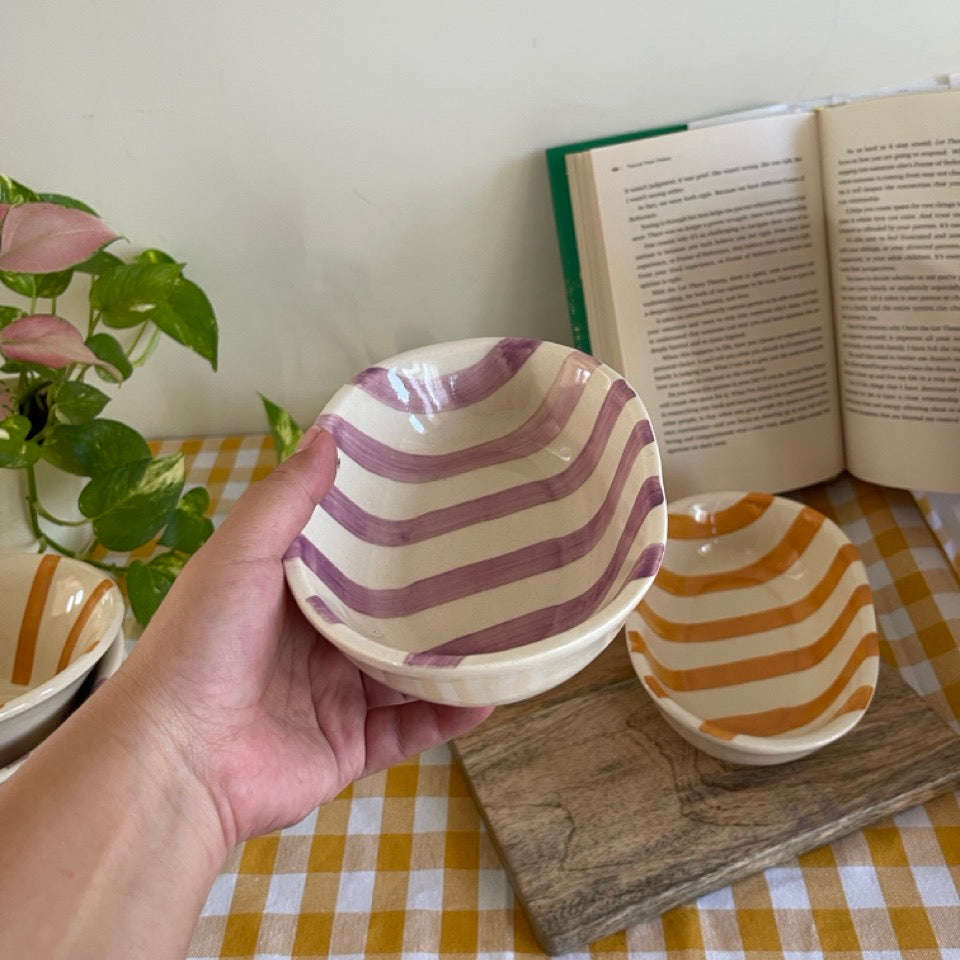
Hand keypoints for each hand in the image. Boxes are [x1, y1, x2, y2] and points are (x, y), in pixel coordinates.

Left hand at [119, 426, 492, 849]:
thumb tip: (330, 432)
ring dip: (448, 656)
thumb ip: (287, 499)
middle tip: (490, 563)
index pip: (350, 560)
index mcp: (287, 597)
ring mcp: (333, 699)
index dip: (389, 532)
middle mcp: (313, 645)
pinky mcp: (349, 748)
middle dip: (431, 597)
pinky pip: (410, 729)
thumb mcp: (241, 553)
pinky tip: (492, 690)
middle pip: (384, 617)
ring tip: (506, 626)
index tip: (439, 501)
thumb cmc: (205, 642)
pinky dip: (449, 714)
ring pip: (405, 673)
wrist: (178, 758)